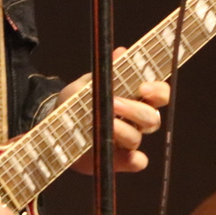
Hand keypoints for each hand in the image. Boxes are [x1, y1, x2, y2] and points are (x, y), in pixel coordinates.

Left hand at [60, 47, 169, 174]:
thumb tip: (121, 52)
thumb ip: (105, 71)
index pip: (160, 94)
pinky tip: (121, 153)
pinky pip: (137, 162)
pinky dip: (132, 159)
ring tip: (102, 122)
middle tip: (114, 104)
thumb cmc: (77, 102)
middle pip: (152, 118)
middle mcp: (136, 121)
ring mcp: (128, 141)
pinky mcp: (119, 160)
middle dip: (134, 110)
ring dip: (122, 130)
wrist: (55, 127)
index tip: (143, 88)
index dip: (157, 91)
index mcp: (135, 98)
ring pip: (138, 138)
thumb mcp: (86, 84)